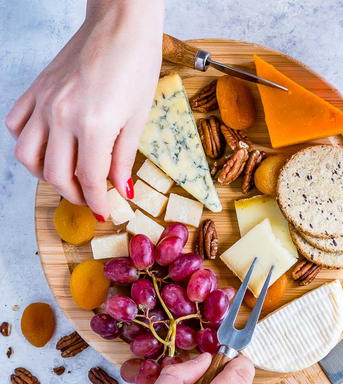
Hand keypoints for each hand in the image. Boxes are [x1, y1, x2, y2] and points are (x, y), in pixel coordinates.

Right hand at [5, 0, 163, 219]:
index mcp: (93, 126)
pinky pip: (16, 124)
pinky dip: (26, 143)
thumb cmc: (137, 65)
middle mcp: (61, 116)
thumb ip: (124, 156)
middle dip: (74, 194)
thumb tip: (120, 187)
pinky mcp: (36, 89)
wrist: (121, 25)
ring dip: (45, 175)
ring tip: (67, 178)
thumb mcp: (139, 117)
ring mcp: (43, 102)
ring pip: (27, 155)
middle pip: (55, 173)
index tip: (105, 211)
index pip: (89, 179)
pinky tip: (46, 148)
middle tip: (90, 198)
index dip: (97, 201)